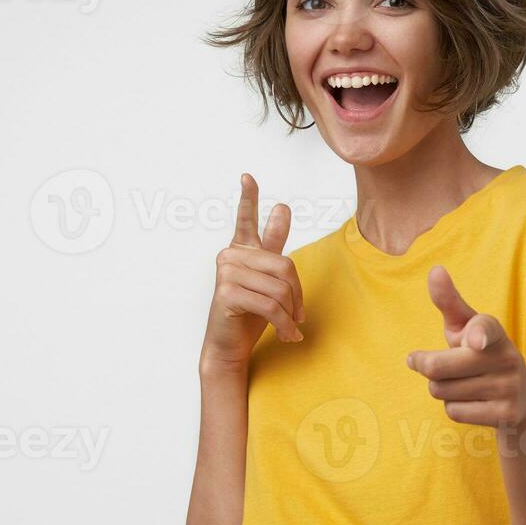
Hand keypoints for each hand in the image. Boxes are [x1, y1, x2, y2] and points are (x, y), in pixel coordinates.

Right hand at [200, 172, 304, 371]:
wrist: (230, 347)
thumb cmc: (250, 315)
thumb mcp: (269, 281)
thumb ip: (274, 248)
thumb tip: (282, 208)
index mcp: (242, 250)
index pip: (246, 218)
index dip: (249, 197)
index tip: (247, 177)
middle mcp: (231, 255)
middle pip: (285, 265)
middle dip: (297, 295)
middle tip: (299, 316)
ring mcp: (226, 272)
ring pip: (279, 288)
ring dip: (290, 314)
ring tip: (289, 328)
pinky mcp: (227, 292)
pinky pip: (270, 305)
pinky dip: (283, 324)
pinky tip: (286, 334)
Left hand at [405, 264, 525, 427]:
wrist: (522, 399)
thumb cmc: (481, 353)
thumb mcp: (466, 328)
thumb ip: (449, 302)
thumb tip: (435, 269)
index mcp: (493, 331)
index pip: (484, 329)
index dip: (477, 334)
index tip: (474, 341)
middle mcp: (506, 357)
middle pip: (438, 368)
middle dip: (425, 367)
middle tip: (422, 363)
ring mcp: (508, 388)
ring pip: (442, 391)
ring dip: (441, 389)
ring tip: (461, 383)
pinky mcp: (506, 414)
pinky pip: (454, 412)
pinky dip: (454, 408)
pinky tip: (472, 402)